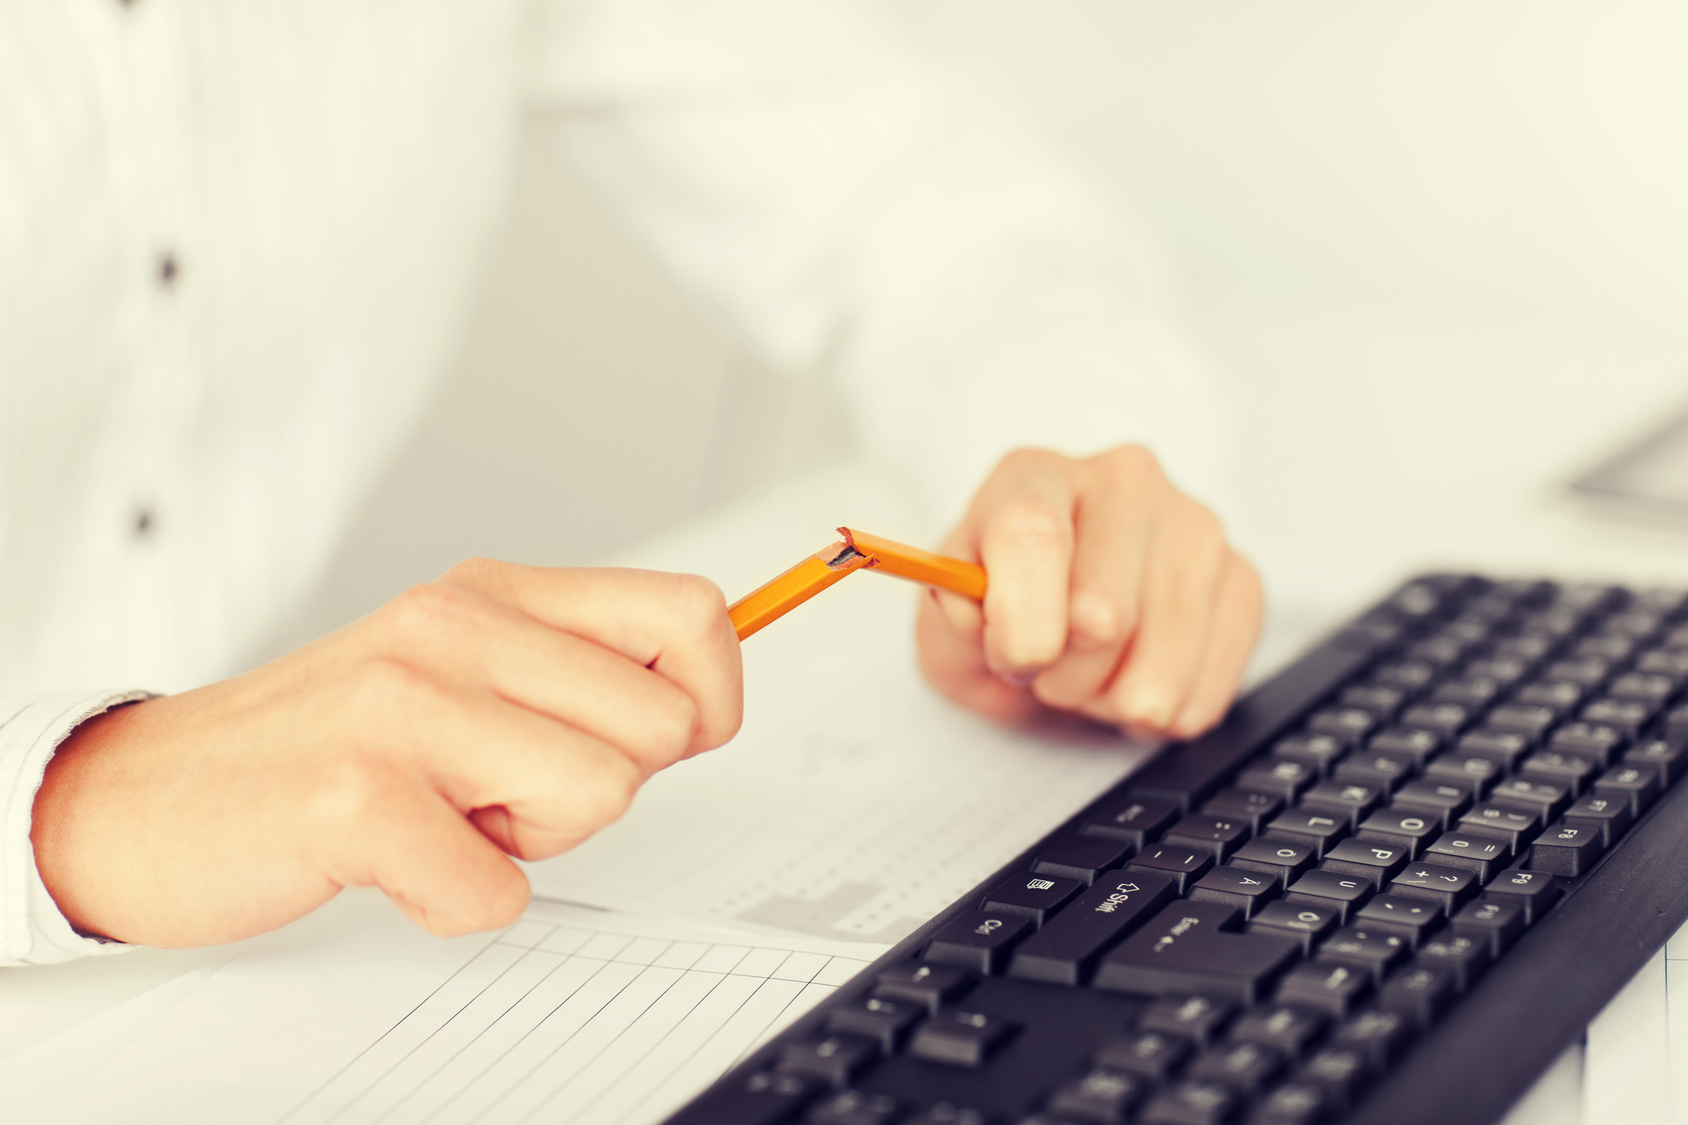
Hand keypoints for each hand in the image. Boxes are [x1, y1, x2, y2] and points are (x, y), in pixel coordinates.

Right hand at [31, 563, 741, 946]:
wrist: (150, 795)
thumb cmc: (326, 744)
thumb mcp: (462, 672)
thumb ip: (575, 675)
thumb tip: (706, 700)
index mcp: (494, 593)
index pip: (693, 615)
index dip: (705, 700)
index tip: (643, 742)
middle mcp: (455, 626)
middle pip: (663, 727)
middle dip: (602, 788)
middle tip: (501, 790)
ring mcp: (404, 704)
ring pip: (602, 796)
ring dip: (530, 842)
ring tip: (442, 817)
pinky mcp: (357, 795)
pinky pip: (501, 891)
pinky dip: (456, 902)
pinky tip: (395, 864)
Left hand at [917, 445, 1261, 738]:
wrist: (1053, 618)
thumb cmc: (1000, 609)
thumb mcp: (948, 611)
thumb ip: (953, 605)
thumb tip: (979, 610)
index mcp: (1036, 474)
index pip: (1033, 533)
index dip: (1020, 620)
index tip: (1013, 660)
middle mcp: (1125, 482)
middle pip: (1102, 616)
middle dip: (1062, 675)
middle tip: (1045, 666)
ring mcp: (1196, 527)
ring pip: (1159, 671)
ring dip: (1111, 700)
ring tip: (1092, 671)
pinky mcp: (1243, 581)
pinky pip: (1203, 695)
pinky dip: (1160, 713)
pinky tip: (1137, 676)